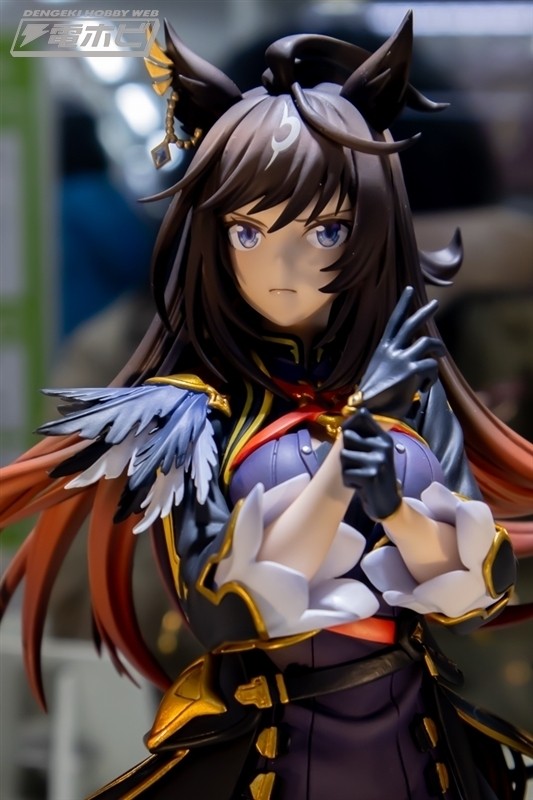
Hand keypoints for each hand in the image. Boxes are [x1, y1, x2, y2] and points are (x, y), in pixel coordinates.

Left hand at [341, 409, 400, 519]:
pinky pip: (345, 473)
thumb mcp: (375, 452)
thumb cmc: (376, 475)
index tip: (351, 437)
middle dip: (347, 453)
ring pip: (343, 456)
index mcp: (384, 439)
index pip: (363, 417)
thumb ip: (364, 435)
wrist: (388, 504)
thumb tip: (359, 411)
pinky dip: (349, 482)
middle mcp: (383, 446)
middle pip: (347, 437)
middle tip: (359, 465)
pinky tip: (362, 486)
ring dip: (347, 469)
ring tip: (361, 476)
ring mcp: (378, 460)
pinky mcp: (370, 475)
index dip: (350, 424)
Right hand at [353, 286, 444, 417]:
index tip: (408, 290)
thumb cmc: (375, 398)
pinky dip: (431, 378)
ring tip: (441, 354)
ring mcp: (402, 359)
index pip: (393, 321)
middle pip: (411, 324)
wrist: (369, 411)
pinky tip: (423, 388)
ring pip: (428, 343)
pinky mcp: (412, 370)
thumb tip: (414, 363)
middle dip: (424, 312)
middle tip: (434, 303)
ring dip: (437, 348)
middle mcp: (391, 350)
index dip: (402, 305)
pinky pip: (432, 367)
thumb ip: (394, 364)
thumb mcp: (381, 375)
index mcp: (382, 350)